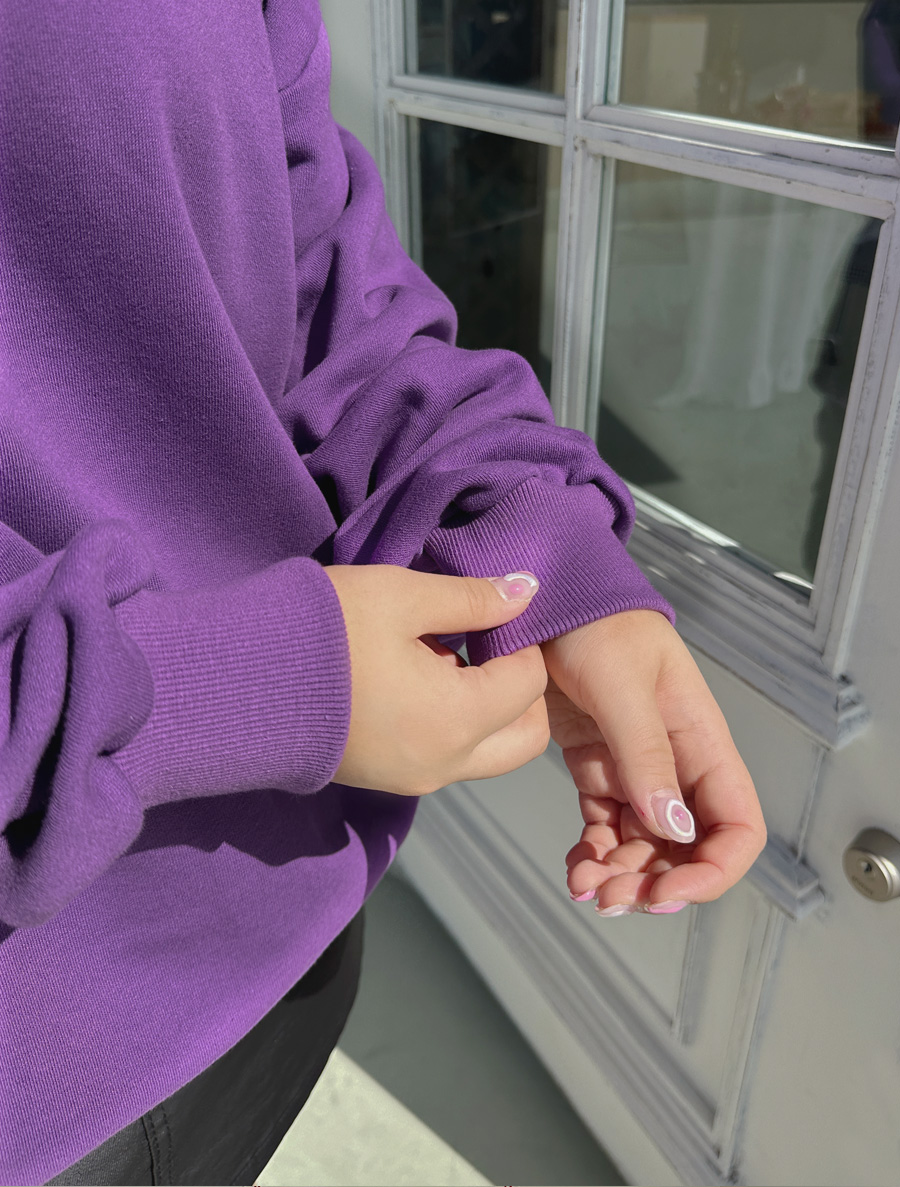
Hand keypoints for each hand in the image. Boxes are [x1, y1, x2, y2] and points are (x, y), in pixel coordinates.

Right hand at [324, 565, 548, 794]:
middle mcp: (444, 763)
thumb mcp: (401, 597)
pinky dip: (452, 724)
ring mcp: (413, 778)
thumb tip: (526, 593)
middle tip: (485, 642)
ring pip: (487, 752)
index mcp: (457, 719)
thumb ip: (471, 599)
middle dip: (521, 689)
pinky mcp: (384, 778)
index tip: (487, 611)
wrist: (235, 681)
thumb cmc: (323, 631)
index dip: (521, 640)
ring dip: (485, 708)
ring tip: (439, 654)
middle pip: (524, 737)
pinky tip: (412, 677)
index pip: (530, 683)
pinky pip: (445, 757)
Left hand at [541, 610, 765, 913]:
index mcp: (700, 739)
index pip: (736, 822)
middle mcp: (675, 762)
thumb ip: (645, 754)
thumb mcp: (621, 684)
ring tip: (585, 887)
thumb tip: (673, 828)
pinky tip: (577, 868)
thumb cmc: (594, 624)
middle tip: (612, 897)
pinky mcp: (598, 768)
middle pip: (688, 846)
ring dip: (622, 876)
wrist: (545, 598)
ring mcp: (636, 769)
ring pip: (645, 845)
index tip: (669, 892)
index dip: (714, 869)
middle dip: (657, 882)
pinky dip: (595, 855)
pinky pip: (606, 828)